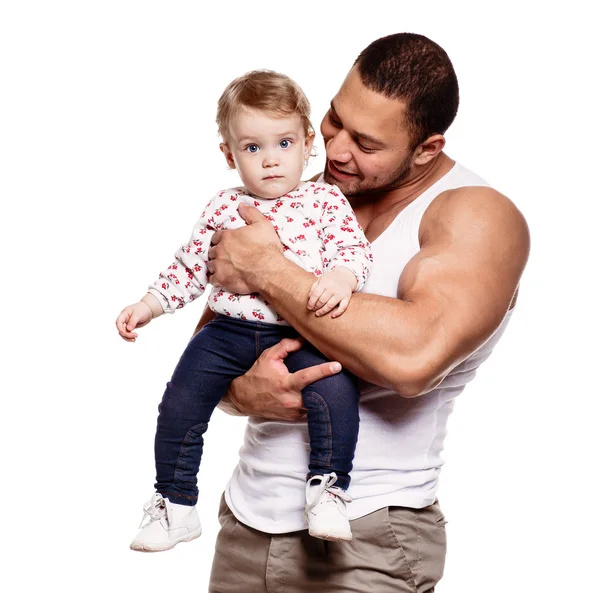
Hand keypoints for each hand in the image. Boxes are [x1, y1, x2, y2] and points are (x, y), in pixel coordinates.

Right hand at [115, 301, 152, 341]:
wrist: (149, 309)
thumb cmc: (143, 309)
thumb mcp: (138, 314)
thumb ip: (133, 321)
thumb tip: (128, 329)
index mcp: (123, 314)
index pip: (118, 322)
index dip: (120, 329)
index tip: (126, 333)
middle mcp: (124, 320)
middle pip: (120, 329)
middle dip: (126, 334)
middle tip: (135, 335)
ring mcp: (127, 324)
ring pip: (123, 332)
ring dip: (127, 337)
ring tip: (134, 340)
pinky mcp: (131, 327)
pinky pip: (128, 333)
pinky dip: (130, 337)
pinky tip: (134, 339)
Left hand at [207, 203, 282, 293]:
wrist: (269, 271)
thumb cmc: (267, 249)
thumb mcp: (263, 225)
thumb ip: (251, 213)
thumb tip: (241, 206)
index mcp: (227, 236)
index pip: (216, 237)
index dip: (221, 240)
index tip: (225, 244)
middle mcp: (220, 250)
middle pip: (213, 251)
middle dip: (218, 253)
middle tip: (226, 256)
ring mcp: (219, 266)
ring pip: (211, 265)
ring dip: (216, 266)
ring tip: (224, 268)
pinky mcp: (222, 279)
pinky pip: (212, 280)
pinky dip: (216, 279)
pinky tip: (222, 279)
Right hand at [219, 338, 341, 420]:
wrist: (244, 398)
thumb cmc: (258, 375)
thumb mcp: (268, 357)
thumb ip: (286, 346)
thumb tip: (303, 340)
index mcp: (286, 384)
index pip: (308, 376)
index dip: (324, 371)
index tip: (338, 366)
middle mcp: (291, 400)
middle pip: (318, 394)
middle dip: (330, 386)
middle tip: (342, 377)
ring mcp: (293, 411)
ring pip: (316, 404)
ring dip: (323, 394)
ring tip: (333, 385)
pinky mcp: (294, 418)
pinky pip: (310, 409)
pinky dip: (314, 401)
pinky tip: (317, 393)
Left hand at [307, 267, 357, 317]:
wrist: (345, 276)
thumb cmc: (330, 279)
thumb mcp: (320, 279)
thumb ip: (314, 288)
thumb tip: (309, 298)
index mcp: (325, 283)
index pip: (316, 294)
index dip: (311, 302)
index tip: (309, 307)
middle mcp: (332, 288)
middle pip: (322, 300)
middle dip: (316, 307)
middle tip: (313, 310)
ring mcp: (340, 293)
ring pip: (330, 305)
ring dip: (323, 311)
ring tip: (318, 313)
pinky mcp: (347, 297)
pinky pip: (343, 307)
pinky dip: (338, 313)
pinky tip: (332, 316)